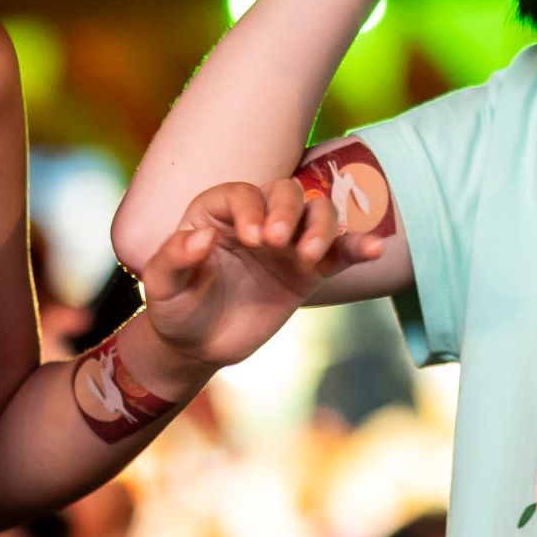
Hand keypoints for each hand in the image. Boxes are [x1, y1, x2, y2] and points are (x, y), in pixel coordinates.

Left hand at [137, 180, 385, 371]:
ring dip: (321, 228)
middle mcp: (257, 218)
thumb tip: (200, 238)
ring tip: (309, 258)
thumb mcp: (163, 287)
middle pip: (286, 192)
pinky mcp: (307, 271)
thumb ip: (173, 258)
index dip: (250, 209)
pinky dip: (357, 247)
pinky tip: (374, 249)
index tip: (252, 239)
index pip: (241, 194)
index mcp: (217, 213)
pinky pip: (339, 253)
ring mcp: (286, 243)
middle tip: (279, 243)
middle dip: (288, 210)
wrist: (199, 345)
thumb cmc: (176, 308)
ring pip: (317, 214)